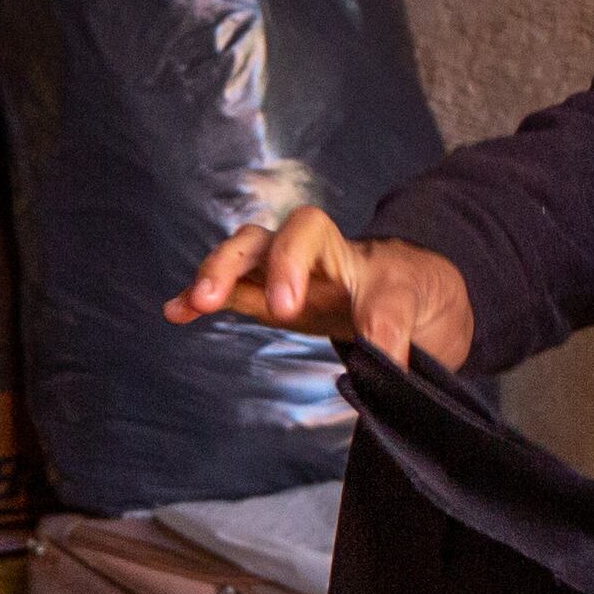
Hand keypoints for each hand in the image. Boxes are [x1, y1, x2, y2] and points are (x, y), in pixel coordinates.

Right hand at [166, 208, 478, 369]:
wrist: (418, 301)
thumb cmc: (413, 290)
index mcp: (340, 249)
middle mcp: (305, 257)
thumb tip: (381, 363)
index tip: (287, 309)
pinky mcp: (268, 303)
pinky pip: (229, 295)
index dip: (290, 263)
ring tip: (191, 303)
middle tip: (217, 299)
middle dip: (234, 264)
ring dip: (212, 277)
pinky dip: (199, 299)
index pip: (309, 230)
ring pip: (238, 262)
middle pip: (259, 239)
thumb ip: (393, 326)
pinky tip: (175, 313)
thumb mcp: (414, 302)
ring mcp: (281, 279)